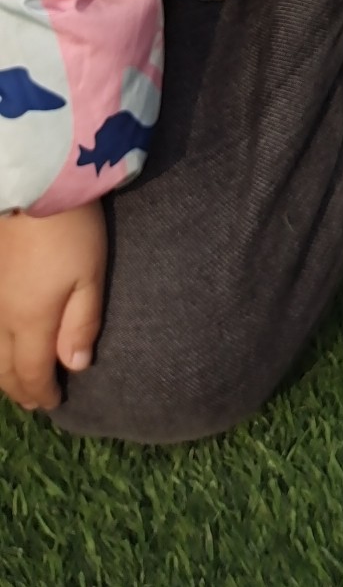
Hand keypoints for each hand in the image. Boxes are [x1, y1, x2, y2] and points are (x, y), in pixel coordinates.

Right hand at [0, 202, 105, 409]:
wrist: (33, 182)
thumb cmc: (69, 230)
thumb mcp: (89, 276)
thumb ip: (81, 324)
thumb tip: (75, 366)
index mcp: (29, 321)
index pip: (31, 372)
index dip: (41, 392)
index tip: (52, 404)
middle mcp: (0, 315)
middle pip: (3, 367)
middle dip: (18, 388)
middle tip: (32, 400)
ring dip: (1, 370)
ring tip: (14, 377)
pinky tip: (1, 339)